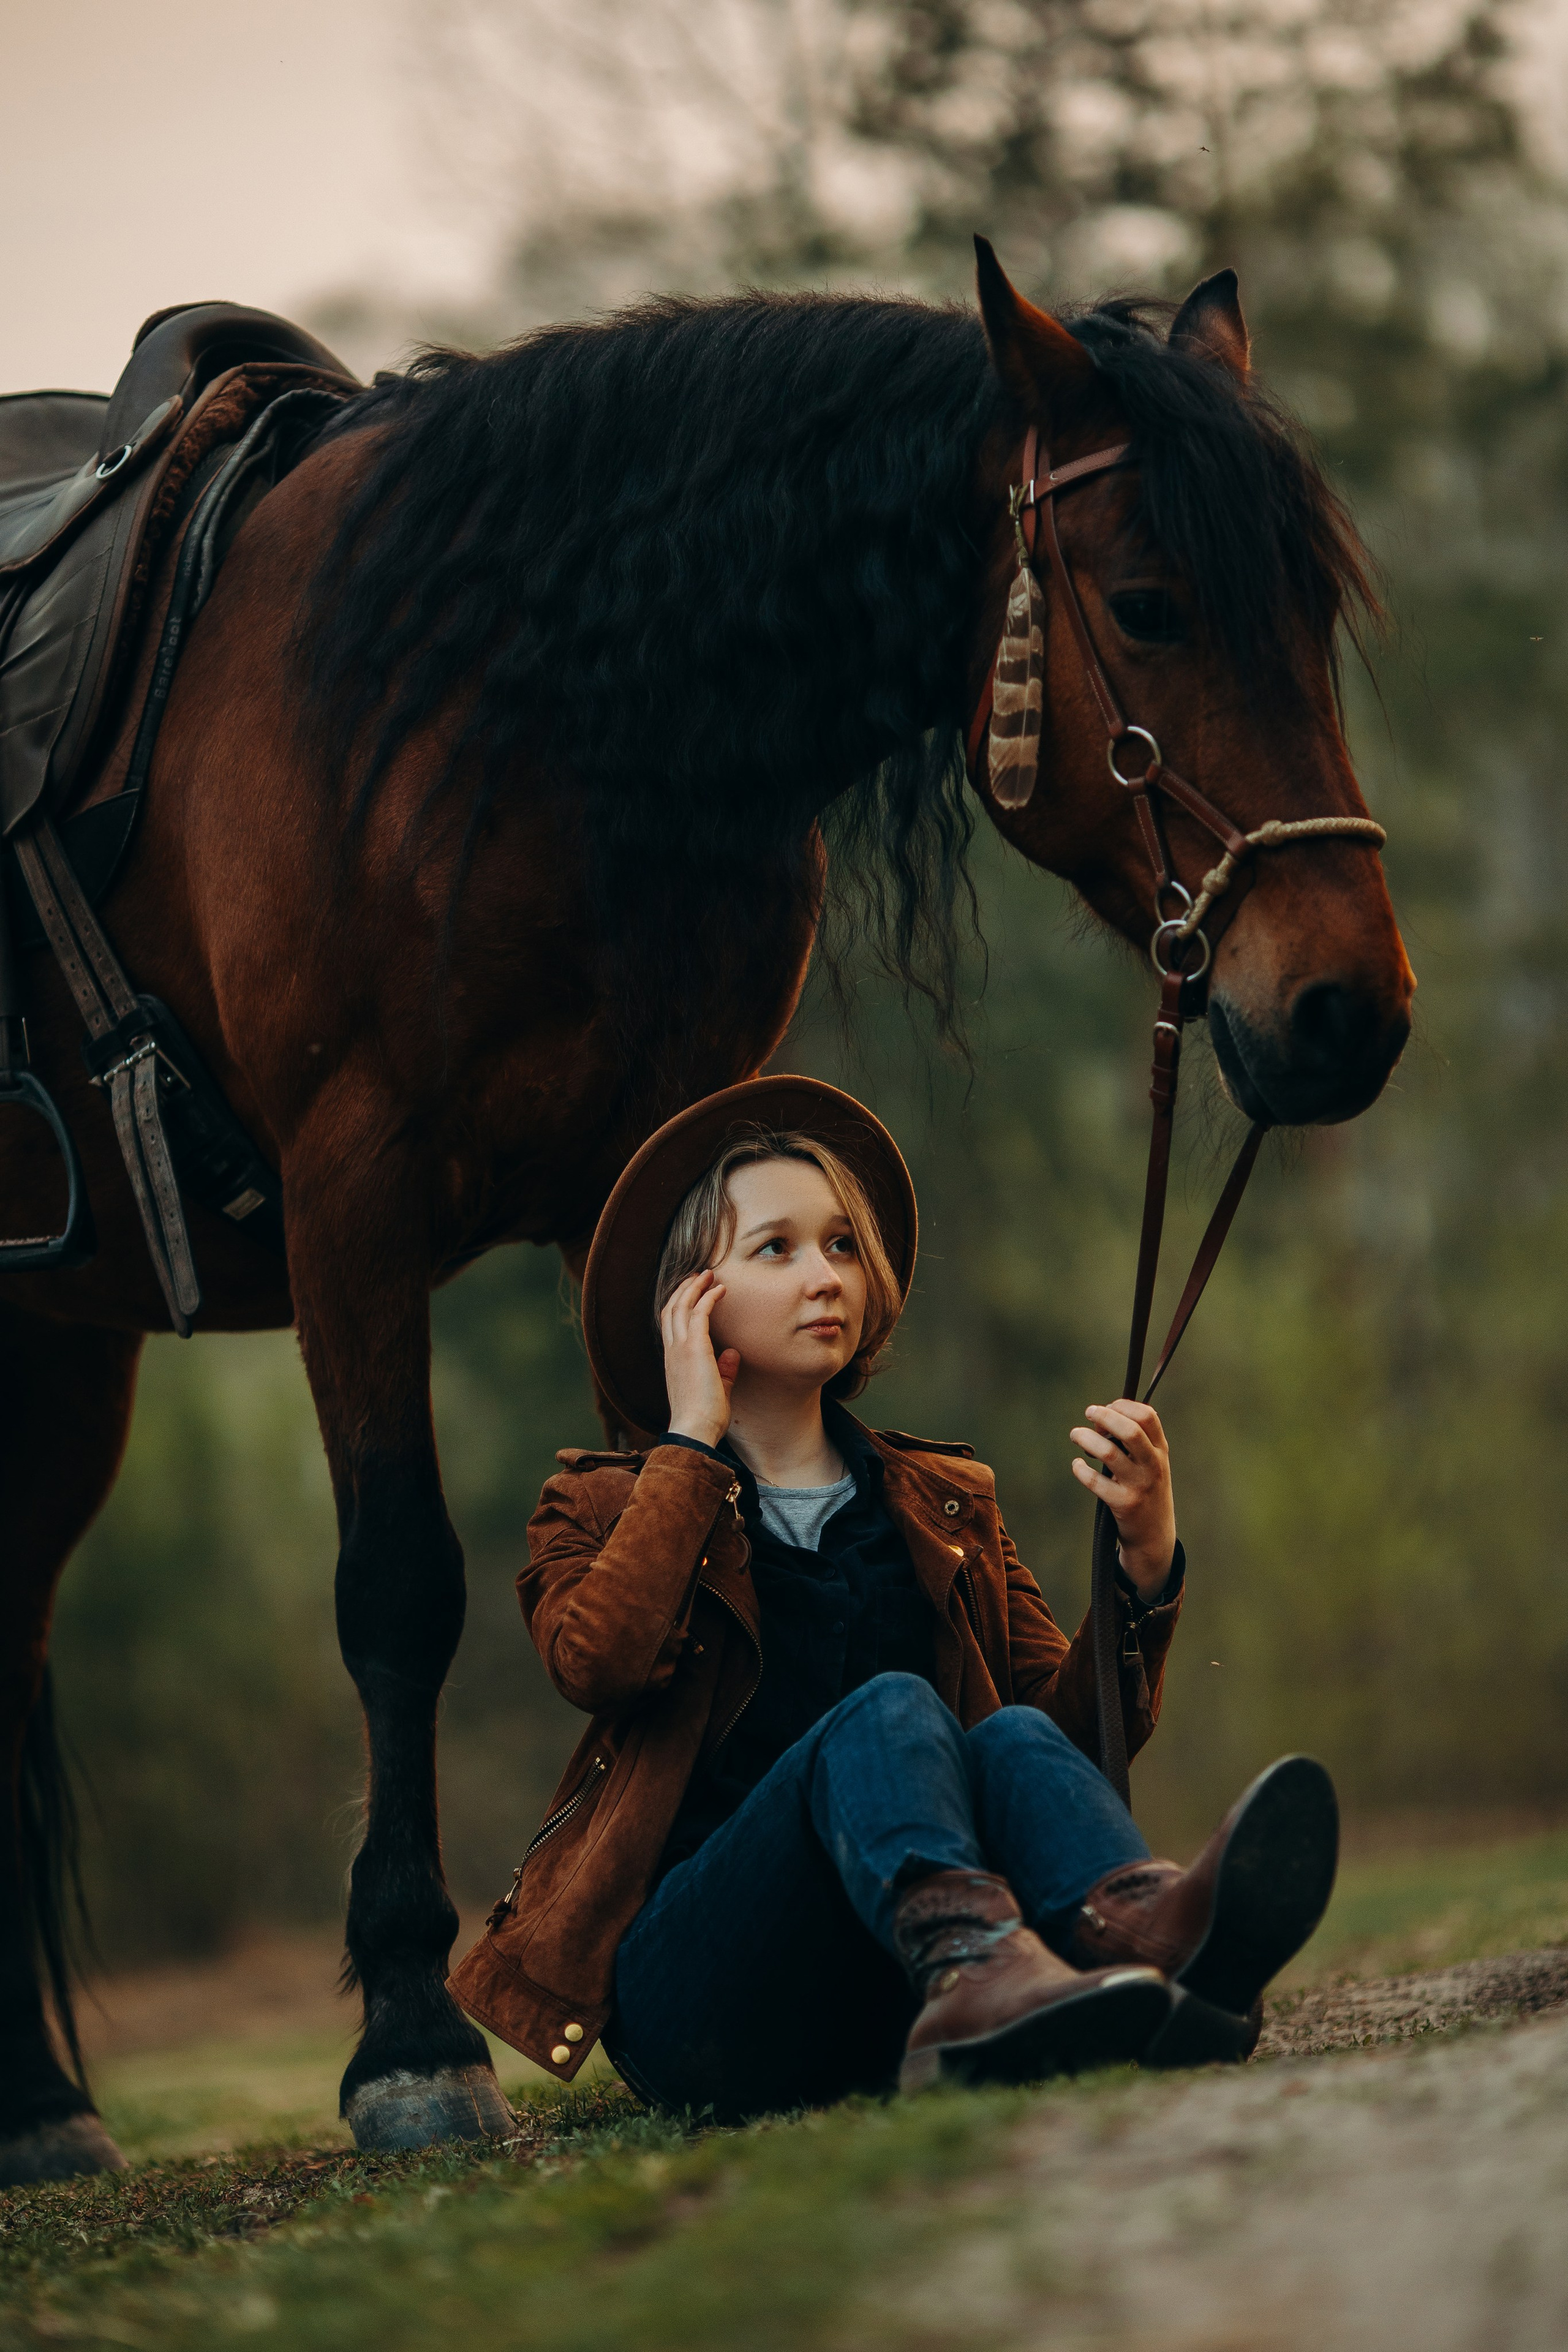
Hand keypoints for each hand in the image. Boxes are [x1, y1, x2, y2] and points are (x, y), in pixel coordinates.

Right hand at [662, 1270, 739, 1448]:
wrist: (695, 1429)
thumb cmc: (705, 1416)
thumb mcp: (716, 1388)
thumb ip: (723, 1370)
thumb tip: (733, 1354)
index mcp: (673, 1360)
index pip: (669, 1323)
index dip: (678, 1303)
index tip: (692, 1291)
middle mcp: (672, 1350)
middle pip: (671, 1308)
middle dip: (684, 1288)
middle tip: (699, 1275)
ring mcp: (680, 1348)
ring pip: (681, 1305)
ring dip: (694, 1287)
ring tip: (708, 1274)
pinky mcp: (694, 1349)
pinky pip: (699, 1313)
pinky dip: (708, 1298)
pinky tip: (720, 1290)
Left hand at [1070, 1399, 1176, 1601]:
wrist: (1154, 1536)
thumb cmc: (1146, 1490)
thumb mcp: (1151, 1463)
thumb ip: (1135, 1441)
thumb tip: (1100, 1417)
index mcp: (1161, 1451)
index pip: (1148, 1416)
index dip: (1123, 1405)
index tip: (1108, 1408)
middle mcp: (1153, 1466)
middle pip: (1130, 1430)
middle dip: (1105, 1416)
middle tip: (1088, 1413)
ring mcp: (1139, 1485)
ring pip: (1108, 1452)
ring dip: (1086, 1438)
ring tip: (1076, 1435)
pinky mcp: (1124, 1504)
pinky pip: (1095, 1481)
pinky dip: (1080, 1469)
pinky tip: (1077, 1466)